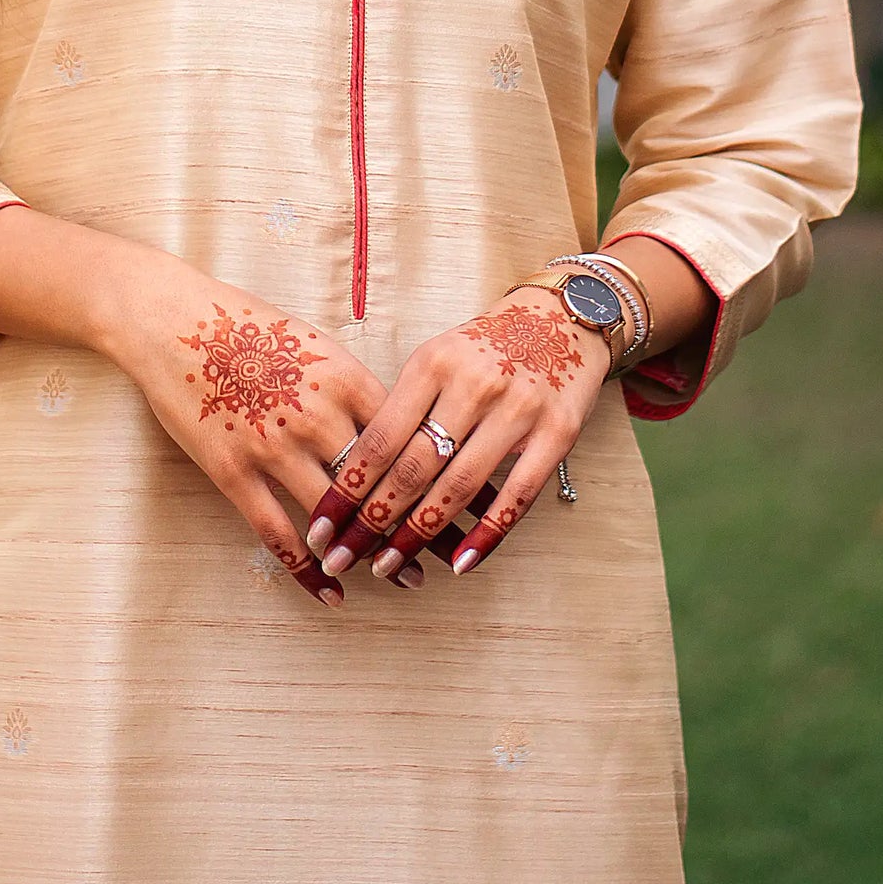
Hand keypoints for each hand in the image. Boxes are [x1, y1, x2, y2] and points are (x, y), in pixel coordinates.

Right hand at [107, 252, 427, 606]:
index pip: (410, 436)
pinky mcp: (233, 472)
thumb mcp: (312, 342)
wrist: (174, 320)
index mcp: (343, 376)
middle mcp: (316, 414)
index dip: (446, 472)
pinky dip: (308, 571)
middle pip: (384, 482)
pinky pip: (279, 535)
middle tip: (457, 552)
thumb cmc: (246, 324)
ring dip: (376, 553)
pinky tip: (331, 594)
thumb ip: (351, 385)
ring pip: (338, 516)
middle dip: (425, 522)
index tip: (478, 498)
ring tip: (408, 578)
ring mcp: (274, 446)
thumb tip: (394, 419)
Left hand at [304, 286, 610, 580]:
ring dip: (419, 534)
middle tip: (342, 557)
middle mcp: (473, 385)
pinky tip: (460, 562)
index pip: (382, 437)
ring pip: (459, 487)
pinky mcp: (557, 432)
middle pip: (414, 467)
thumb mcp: (436, 358)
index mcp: (433, 363)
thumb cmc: (484, 347)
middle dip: (373, 521)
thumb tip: (357, 474)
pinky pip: (517, 495)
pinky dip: (486, 534)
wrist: (560, 318)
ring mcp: (518, 409)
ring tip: (389, 565)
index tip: (322, 523)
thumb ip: (404, 407)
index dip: (348, 487)